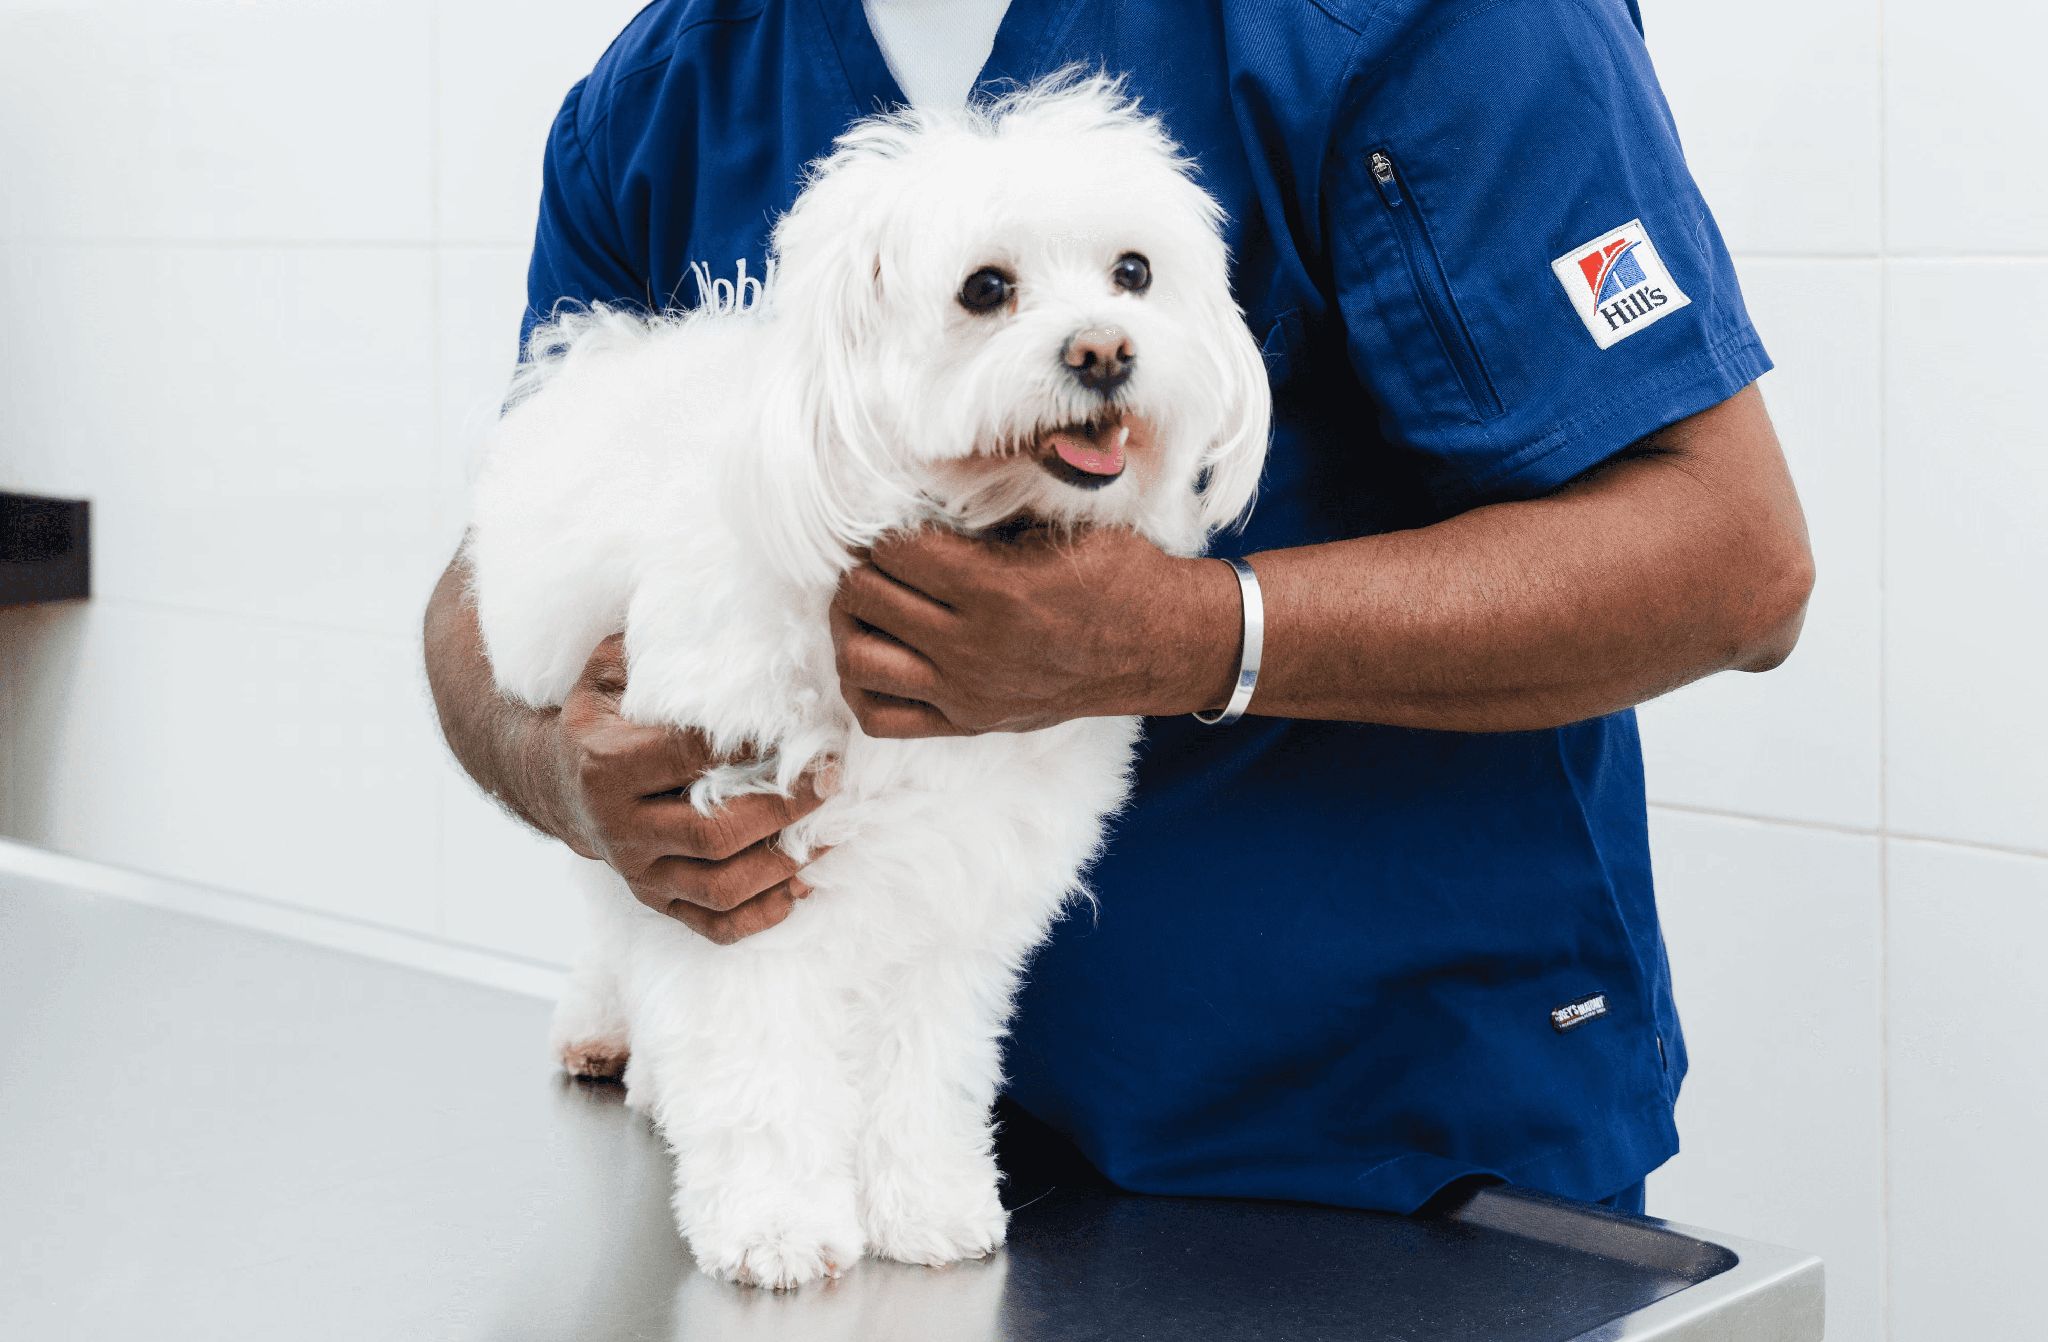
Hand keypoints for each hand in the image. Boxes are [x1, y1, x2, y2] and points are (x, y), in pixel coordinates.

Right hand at [536, 635, 833, 944]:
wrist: (554, 776)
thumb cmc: (601, 712)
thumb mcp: (612, 668)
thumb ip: (660, 653)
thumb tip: (729, 625)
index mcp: (607, 764)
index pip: (694, 758)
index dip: (756, 746)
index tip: (804, 732)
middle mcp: (618, 827)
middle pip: (716, 832)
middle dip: (785, 808)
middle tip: (831, 779)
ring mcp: (637, 871)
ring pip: (720, 887)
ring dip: (784, 865)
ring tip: (828, 834)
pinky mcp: (653, 899)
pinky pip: (714, 925)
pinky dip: (763, 914)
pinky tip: (801, 885)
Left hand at [828, 526, 1241, 737]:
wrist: (1161, 645)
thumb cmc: (1118, 574)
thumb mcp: (1062, 525)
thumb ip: (994, 509)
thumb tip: (928, 481)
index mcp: (994, 589)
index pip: (894, 549)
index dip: (883, 525)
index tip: (892, 516)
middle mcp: (972, 647)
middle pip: (865, 597)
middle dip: (861, 565)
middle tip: (877, 552)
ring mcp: (966, 691)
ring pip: (857, 660)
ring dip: (850, 622)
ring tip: (867, 600)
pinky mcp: (967, 720)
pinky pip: (880, 717)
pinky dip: (862, 685)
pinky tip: (876, 651)